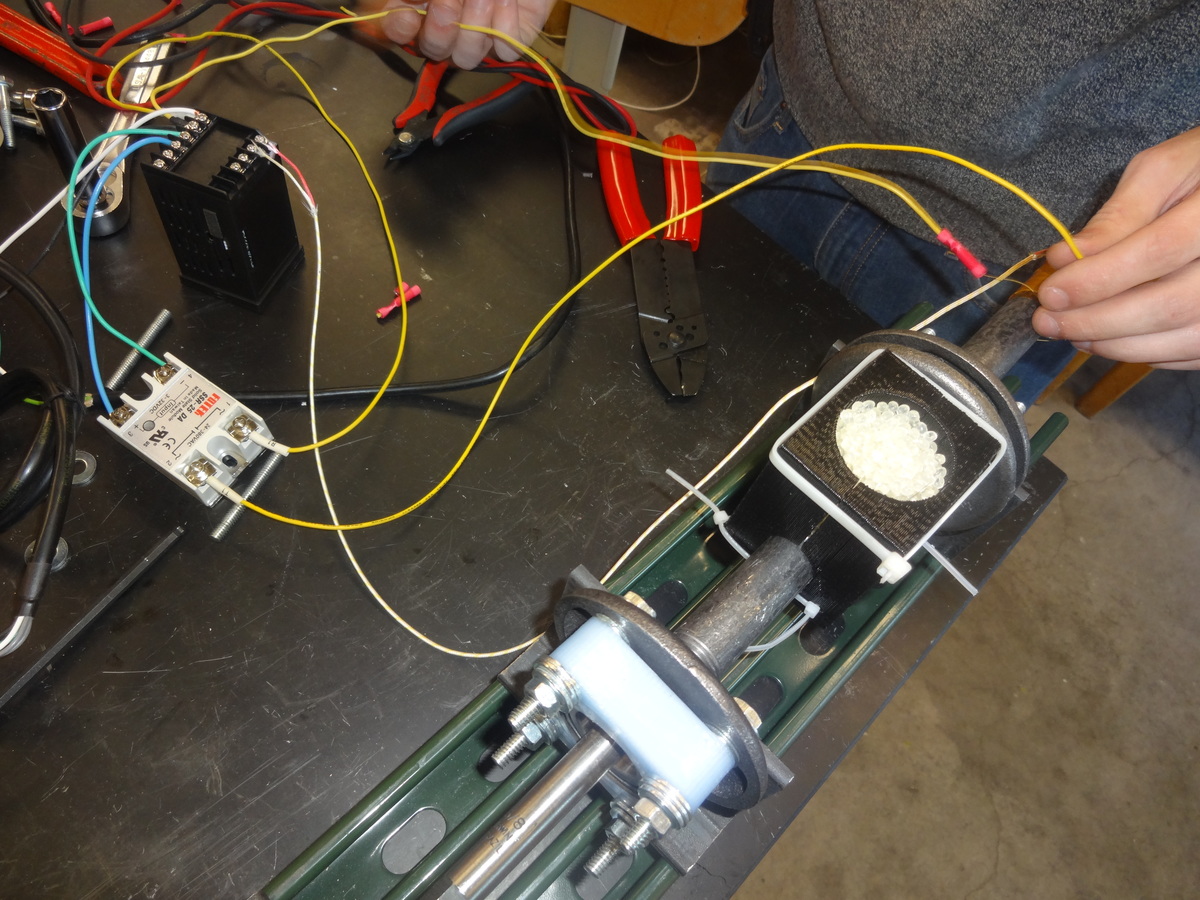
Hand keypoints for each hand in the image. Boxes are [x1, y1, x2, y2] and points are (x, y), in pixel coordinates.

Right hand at [374, 0, 555, 69]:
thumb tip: (408, 4)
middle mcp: (450, 26)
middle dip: (440, 28)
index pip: (400, 29)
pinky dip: (506, 25)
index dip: (400, 28)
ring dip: (474, 24)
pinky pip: (504, 51)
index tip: (407, 15)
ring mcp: (481, 37)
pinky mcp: (512, 40)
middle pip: (434, 50)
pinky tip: (508, 0)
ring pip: (466, 58)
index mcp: (424, 6)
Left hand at [1034, 126, 1199, 368]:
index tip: (1050, 292)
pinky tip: (1106, 339)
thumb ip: (1118, 214)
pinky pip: (1190, 352)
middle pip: (1169, 306)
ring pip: (1180, 338)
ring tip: (1070, 331)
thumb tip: (1066, 258)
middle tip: (1046, 322)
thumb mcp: (1161, 172)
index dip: (1099, 278)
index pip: (1157, 252)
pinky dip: (1143, 352)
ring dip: (1115, 343)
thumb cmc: (1199, 171)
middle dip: (1097, 320)